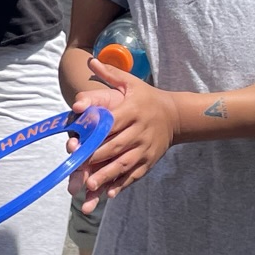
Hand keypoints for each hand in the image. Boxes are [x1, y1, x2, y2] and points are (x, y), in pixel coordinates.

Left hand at [71, 58, 176, 209]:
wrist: (175, 115)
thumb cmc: (147, 98)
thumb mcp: (131, 82)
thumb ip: (110, 74)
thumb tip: (91, 61)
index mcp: (132, 111)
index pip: (112, 123)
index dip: (96, 134)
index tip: (79, 142)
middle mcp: (139, 131)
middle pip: (116, 146)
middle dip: (98, 159)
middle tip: (79, 170)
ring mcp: (145, 148)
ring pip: (125, 164)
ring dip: (107, 176)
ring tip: (91, 185)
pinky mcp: (149, 161)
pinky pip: (135, 174)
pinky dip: (123, 184)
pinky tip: (110, 194)